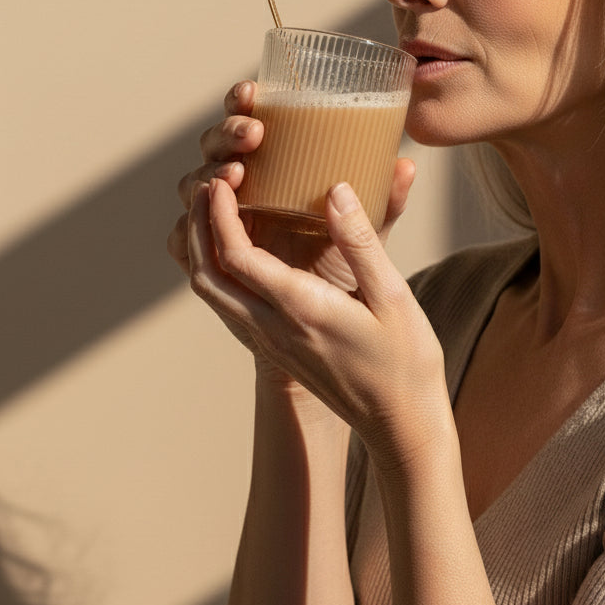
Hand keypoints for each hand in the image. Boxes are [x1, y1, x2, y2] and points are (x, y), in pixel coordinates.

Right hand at [166, 80, 415, 289]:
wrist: (328, 320)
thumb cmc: (343, 258)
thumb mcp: (369, 231)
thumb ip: (384, 201)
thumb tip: (407, 165)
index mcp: (271, 162)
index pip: (245, 117)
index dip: (240, 100)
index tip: (253, 92)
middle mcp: (240, 184)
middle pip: (213, 145)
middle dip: (226, 133)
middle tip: (254, 136)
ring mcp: (218, 220)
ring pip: (193, 186)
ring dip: (207, 176)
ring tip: (236, 176)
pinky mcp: (207, 256)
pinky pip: (181, 239)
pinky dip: (186, 229)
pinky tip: (201, 222)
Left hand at [187, 177, 446, 461]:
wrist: (401, 424)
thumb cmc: (406, 361)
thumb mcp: (393, 295)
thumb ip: (361, 241)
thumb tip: (336, 188)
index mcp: (300, 310)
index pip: (235, 258)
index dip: (219, 214)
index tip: (223, 180)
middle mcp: (273, 329)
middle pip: (206, 276)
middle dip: (199, 226)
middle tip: (208, 185)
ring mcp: (270, 343)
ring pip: (212, 294)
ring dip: (203, 248)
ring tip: (216, 208)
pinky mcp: (274, 349)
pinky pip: (229, 305)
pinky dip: (219, 270)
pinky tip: (239, 247)